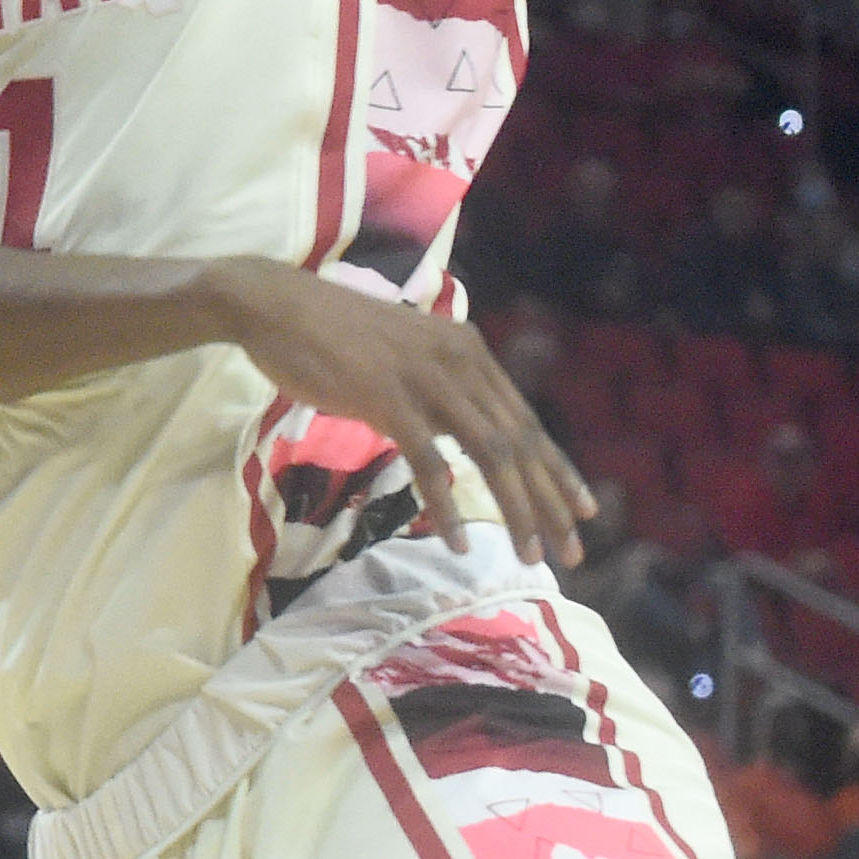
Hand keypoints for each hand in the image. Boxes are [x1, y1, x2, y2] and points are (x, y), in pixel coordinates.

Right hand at [212, 258, 594, 566]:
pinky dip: (447, 504)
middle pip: (519, 441)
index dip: (557, 469)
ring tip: (529, 552)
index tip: (582, 511)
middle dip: (550, 501)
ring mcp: (424, 378)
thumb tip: (461, 433)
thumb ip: (439, 388)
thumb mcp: (405, 356)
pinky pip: (429, 460)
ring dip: (515, 508)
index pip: (525, 420)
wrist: (276, 305)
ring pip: (489, 452)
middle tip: (572, 552)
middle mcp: (459, 360)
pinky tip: (458, 540)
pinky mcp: (387, 397)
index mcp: (467, 351)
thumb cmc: (332, 334)